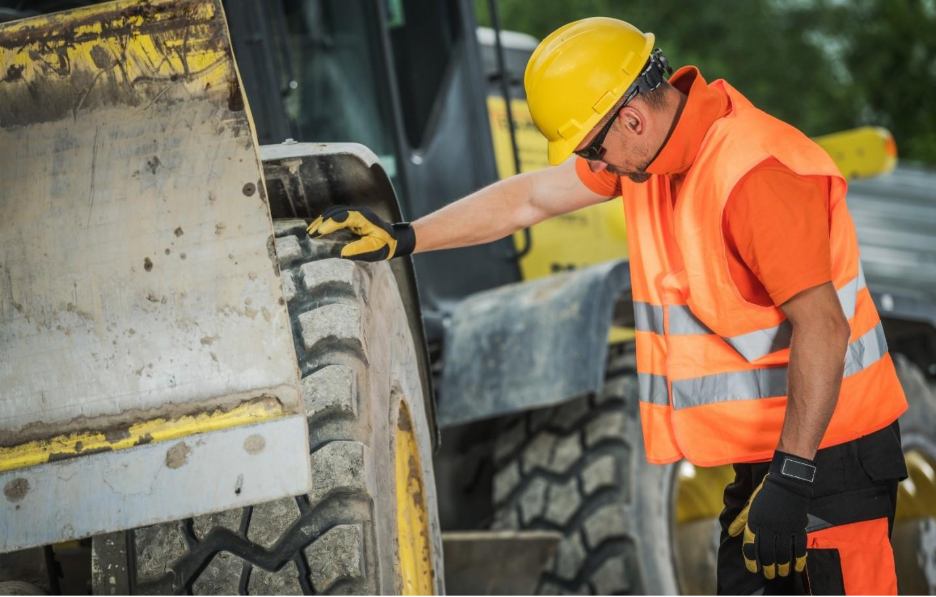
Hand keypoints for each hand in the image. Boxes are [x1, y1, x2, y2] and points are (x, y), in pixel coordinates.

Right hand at [307, 206, 415, 261]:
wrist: (393, 239)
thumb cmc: (384, 245)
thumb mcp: (374, 249)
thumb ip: (359, 249)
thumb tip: (342, 252)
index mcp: (365, 218)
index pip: (345, 217)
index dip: (331, 223)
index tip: (319, 231)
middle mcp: (359, 212)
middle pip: (337, 212)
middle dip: (322, 222)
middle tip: (310, 233)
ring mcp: (355, 213)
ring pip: (335, 212)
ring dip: (322, 220)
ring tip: (311, 231)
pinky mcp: (352, 217)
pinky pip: (337, 215)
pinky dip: (326, 221)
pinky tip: (318, 228)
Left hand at [728, 451, 814, 578]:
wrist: (786, 482)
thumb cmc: (765, 494)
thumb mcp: (750, 506)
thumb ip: (740, 522)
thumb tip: (730, 534)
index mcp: (755, 522)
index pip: (750, 547)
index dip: (751, 561)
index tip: (753, 569)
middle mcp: (769, 528)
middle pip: (768, 554)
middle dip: (768, 568)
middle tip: (769, 575)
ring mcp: (784, 528)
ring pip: (783, 555)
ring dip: (782, 567)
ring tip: (781, 574)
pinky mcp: (798, 528)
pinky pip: (799, 549)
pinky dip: (798, 561)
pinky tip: (796, 568)